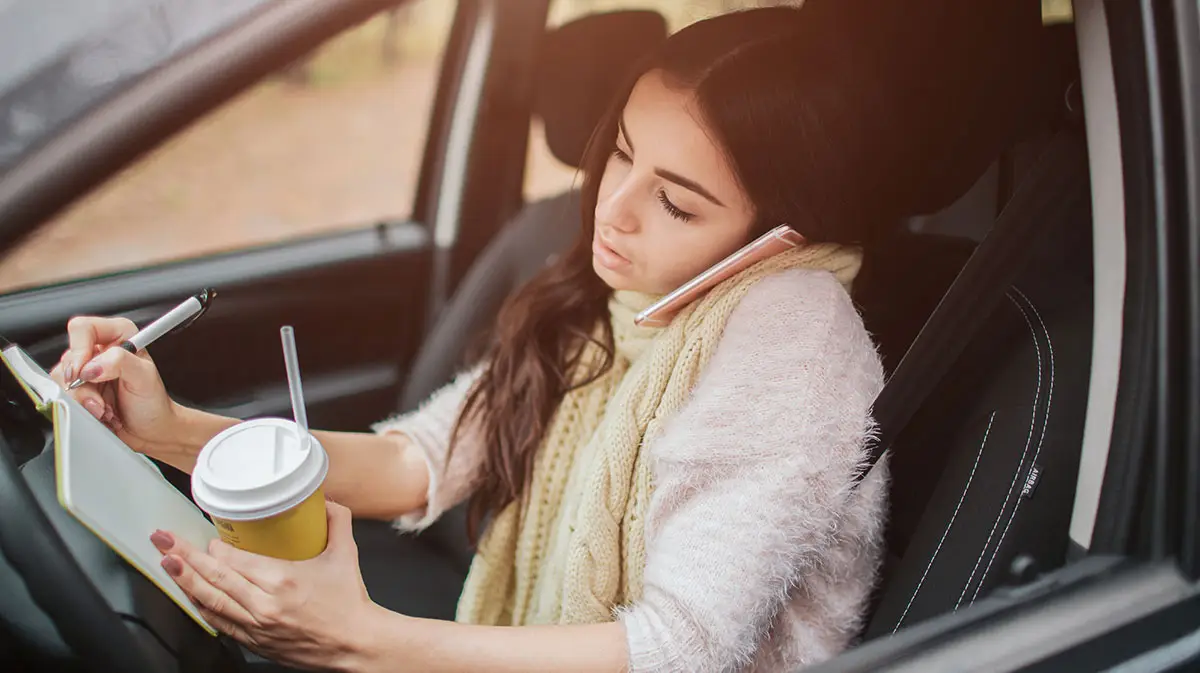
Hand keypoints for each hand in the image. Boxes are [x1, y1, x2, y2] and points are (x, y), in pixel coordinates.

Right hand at [48, 316, 179, 455]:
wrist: (150, 430)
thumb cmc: (152, 403)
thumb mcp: (144, 377)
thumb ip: (120, 362)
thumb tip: (91, 366)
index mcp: (118, 335)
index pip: (83, 328)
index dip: (79, 350)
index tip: (86, 372)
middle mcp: (100, 350)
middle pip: (69, 357)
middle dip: (83, 384)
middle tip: (100, 399)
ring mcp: (86, 370)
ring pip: (62, 379)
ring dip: (83, 399)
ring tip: (104, 408)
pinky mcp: (78, 390)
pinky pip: (63, 395)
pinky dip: (80, 407)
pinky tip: (98, 412)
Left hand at [152, 500, 380, 670]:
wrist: (355, 645)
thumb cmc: (350, 604)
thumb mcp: (346, 554)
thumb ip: (337, 521)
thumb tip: (326, 500)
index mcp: (283, 580)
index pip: (235, 560)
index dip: (215, 547)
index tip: (210, 537)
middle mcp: (263, 605)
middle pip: (213, 578)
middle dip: (184, 556)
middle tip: (163, 539)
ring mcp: (256, 626)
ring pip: (210, 601)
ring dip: (185, 581)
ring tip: (167, 563)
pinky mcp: (255, 642)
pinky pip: (219, 623)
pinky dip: (201, 607)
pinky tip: (190, 595)